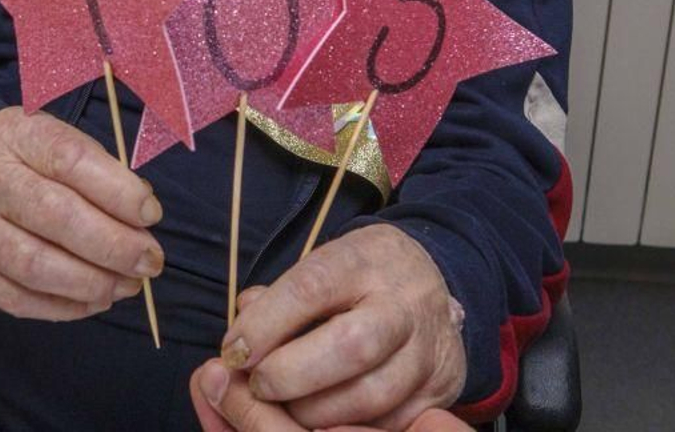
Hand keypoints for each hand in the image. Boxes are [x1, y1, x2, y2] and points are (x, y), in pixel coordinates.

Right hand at [0, 106, 163, 319]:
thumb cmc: (32, 160)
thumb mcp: (61, 140)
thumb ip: (101, 171)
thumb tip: (142, 214)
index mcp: (19, 136)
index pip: (69, 159)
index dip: (117, 190)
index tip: (151, 213)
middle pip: (54, 215)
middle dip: (112, 245)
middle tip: (149, 260)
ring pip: (33, 265)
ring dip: (91, 282)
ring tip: (128, 285)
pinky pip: (16, 298)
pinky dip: (64, 307)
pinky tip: (97, 300)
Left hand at [216, 224, 464, 428]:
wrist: (429, 286)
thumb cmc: (356, 279)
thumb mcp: (321, 266)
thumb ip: (278, 300)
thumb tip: (240, 340)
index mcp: (366, 260)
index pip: (311, 288)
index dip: (265, 324)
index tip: (234, 351)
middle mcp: (404, 303)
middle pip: (350, 346)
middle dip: (291, 374)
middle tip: (257, 386)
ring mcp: (428, 349)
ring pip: (371, 394)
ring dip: (315, 411)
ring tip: (284, 408)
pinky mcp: (441, 388)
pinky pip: (391, 422)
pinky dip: (348, 429)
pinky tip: (319, 424)